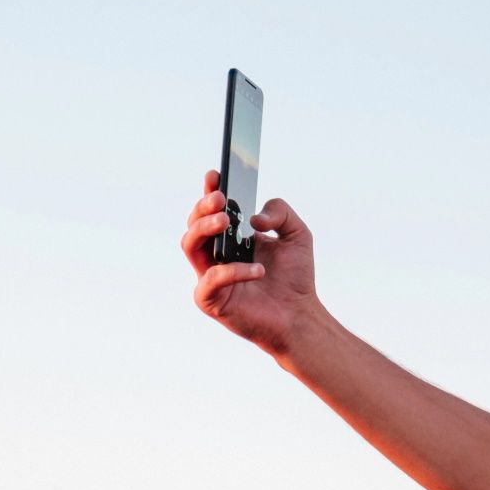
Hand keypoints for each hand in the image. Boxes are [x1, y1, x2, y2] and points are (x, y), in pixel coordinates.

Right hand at [181, 170, 321, 353]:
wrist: (300, 315)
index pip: (212, 210)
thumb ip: (280, 213)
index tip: (215, 174)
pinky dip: (231, 271)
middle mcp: (216, 255)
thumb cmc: (295, 277)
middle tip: (221, 199)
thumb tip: (254, 218)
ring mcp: (211, 277)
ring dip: (204, 229)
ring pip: (190, 246)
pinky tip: (257, 270)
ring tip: (226, 220)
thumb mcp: (297, 234)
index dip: (209, 191)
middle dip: (203, 208)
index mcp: (232, 237)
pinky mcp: (211, 300)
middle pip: (194, 224)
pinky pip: (209, 280)